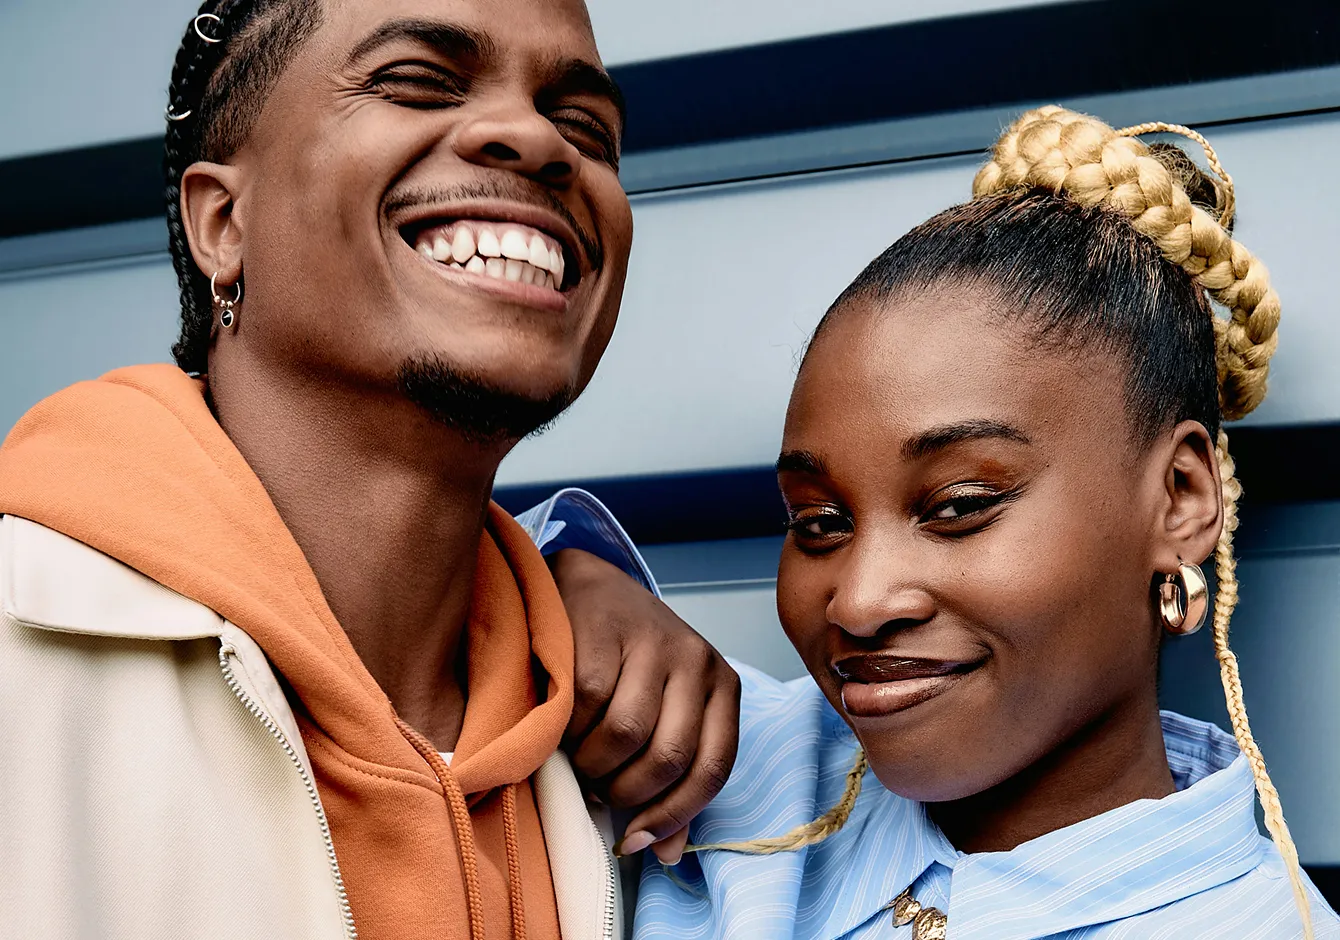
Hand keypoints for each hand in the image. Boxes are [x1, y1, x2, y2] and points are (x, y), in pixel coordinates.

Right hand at [551, 548, 739, 864]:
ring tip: (580, 757)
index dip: (674, 815)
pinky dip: (569, 728)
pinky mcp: (608, 629)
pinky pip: (587, 701)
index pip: (713, 768)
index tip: (637, 839)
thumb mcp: (665, 713)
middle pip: (669, 756)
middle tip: (600, 790)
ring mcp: (654, 641)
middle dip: (626, 791)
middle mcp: (698, 661)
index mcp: (723, 686)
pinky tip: (563, 724)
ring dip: (593, 763)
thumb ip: (672, 780)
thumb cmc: (627, 662)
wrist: (587, 585)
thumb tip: (667, 854)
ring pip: (626, 733)